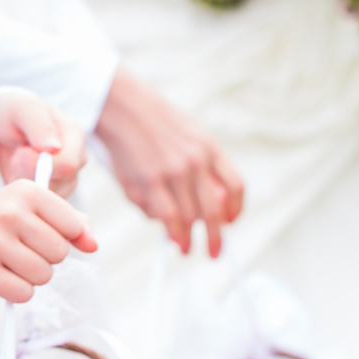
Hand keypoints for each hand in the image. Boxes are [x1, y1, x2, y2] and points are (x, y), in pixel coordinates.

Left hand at [0, 92, 84, 194]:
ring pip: (49, 196)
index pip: (68, 165)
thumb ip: (39, 125)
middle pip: (59, 184)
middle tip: (16, 156)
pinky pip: (41, 204)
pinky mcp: (52, 193)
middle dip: (29, 173)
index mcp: (75, 136)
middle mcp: (76, 159)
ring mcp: (66, 179)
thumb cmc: (13, 114)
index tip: (20, 151)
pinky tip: (17, 176)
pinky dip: (24, 194)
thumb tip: (55, 147)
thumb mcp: (22, 110)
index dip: (39, 164)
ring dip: (25, 182)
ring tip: (16, 163)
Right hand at [0, 181, 98, 302]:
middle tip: (25, 248)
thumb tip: (92, 245)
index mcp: (27, 192)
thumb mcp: (37, 209)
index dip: (63, 236)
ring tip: (13, 261)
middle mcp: (8, 213)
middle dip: (48, 257)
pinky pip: (23, 294)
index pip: (72, 226)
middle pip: (59, 253)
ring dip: (34, 275)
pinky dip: (19, 291)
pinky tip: (3, 275)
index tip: (42, 232)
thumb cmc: (7, 222)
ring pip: (43, 275)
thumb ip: (74, 222)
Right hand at [93, 70, 243, 256]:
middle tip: (215, 252)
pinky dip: (171, 232)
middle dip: (216, 238)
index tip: (230, 223)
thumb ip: (203, 166)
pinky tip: (172, 239)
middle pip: (214, 210)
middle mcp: (195, 161)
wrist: (122, 106)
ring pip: (188, 218)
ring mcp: (172, 172)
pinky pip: (166, 217)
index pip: (236, 186)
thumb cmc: (155, 123)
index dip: (236, 210)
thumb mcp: (190, 134)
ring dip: (188, 238)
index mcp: (209, 147)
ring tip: (185, 247)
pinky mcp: (149, 180)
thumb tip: (210, 205)